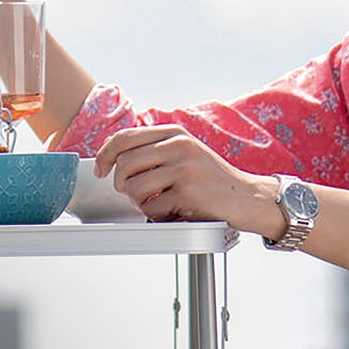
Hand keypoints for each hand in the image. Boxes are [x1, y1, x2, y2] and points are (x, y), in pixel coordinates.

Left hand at [94, 125, 280, 232]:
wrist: (249, 197)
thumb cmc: (211, 179)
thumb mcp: (185, 152)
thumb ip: (155, 149)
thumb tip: (113, 156)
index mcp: (174, 133)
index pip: (124, 138)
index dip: (105, 155)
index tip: (99, 169)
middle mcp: (178, 146)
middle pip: (124, 164)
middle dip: (121, 183)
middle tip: (133, 192)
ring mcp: (184, 169)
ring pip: (134, 187)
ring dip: (139, 201)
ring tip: (156, 202)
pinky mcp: (188, 193)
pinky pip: (151, 208)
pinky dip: (156, 215)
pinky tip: (172, 211)